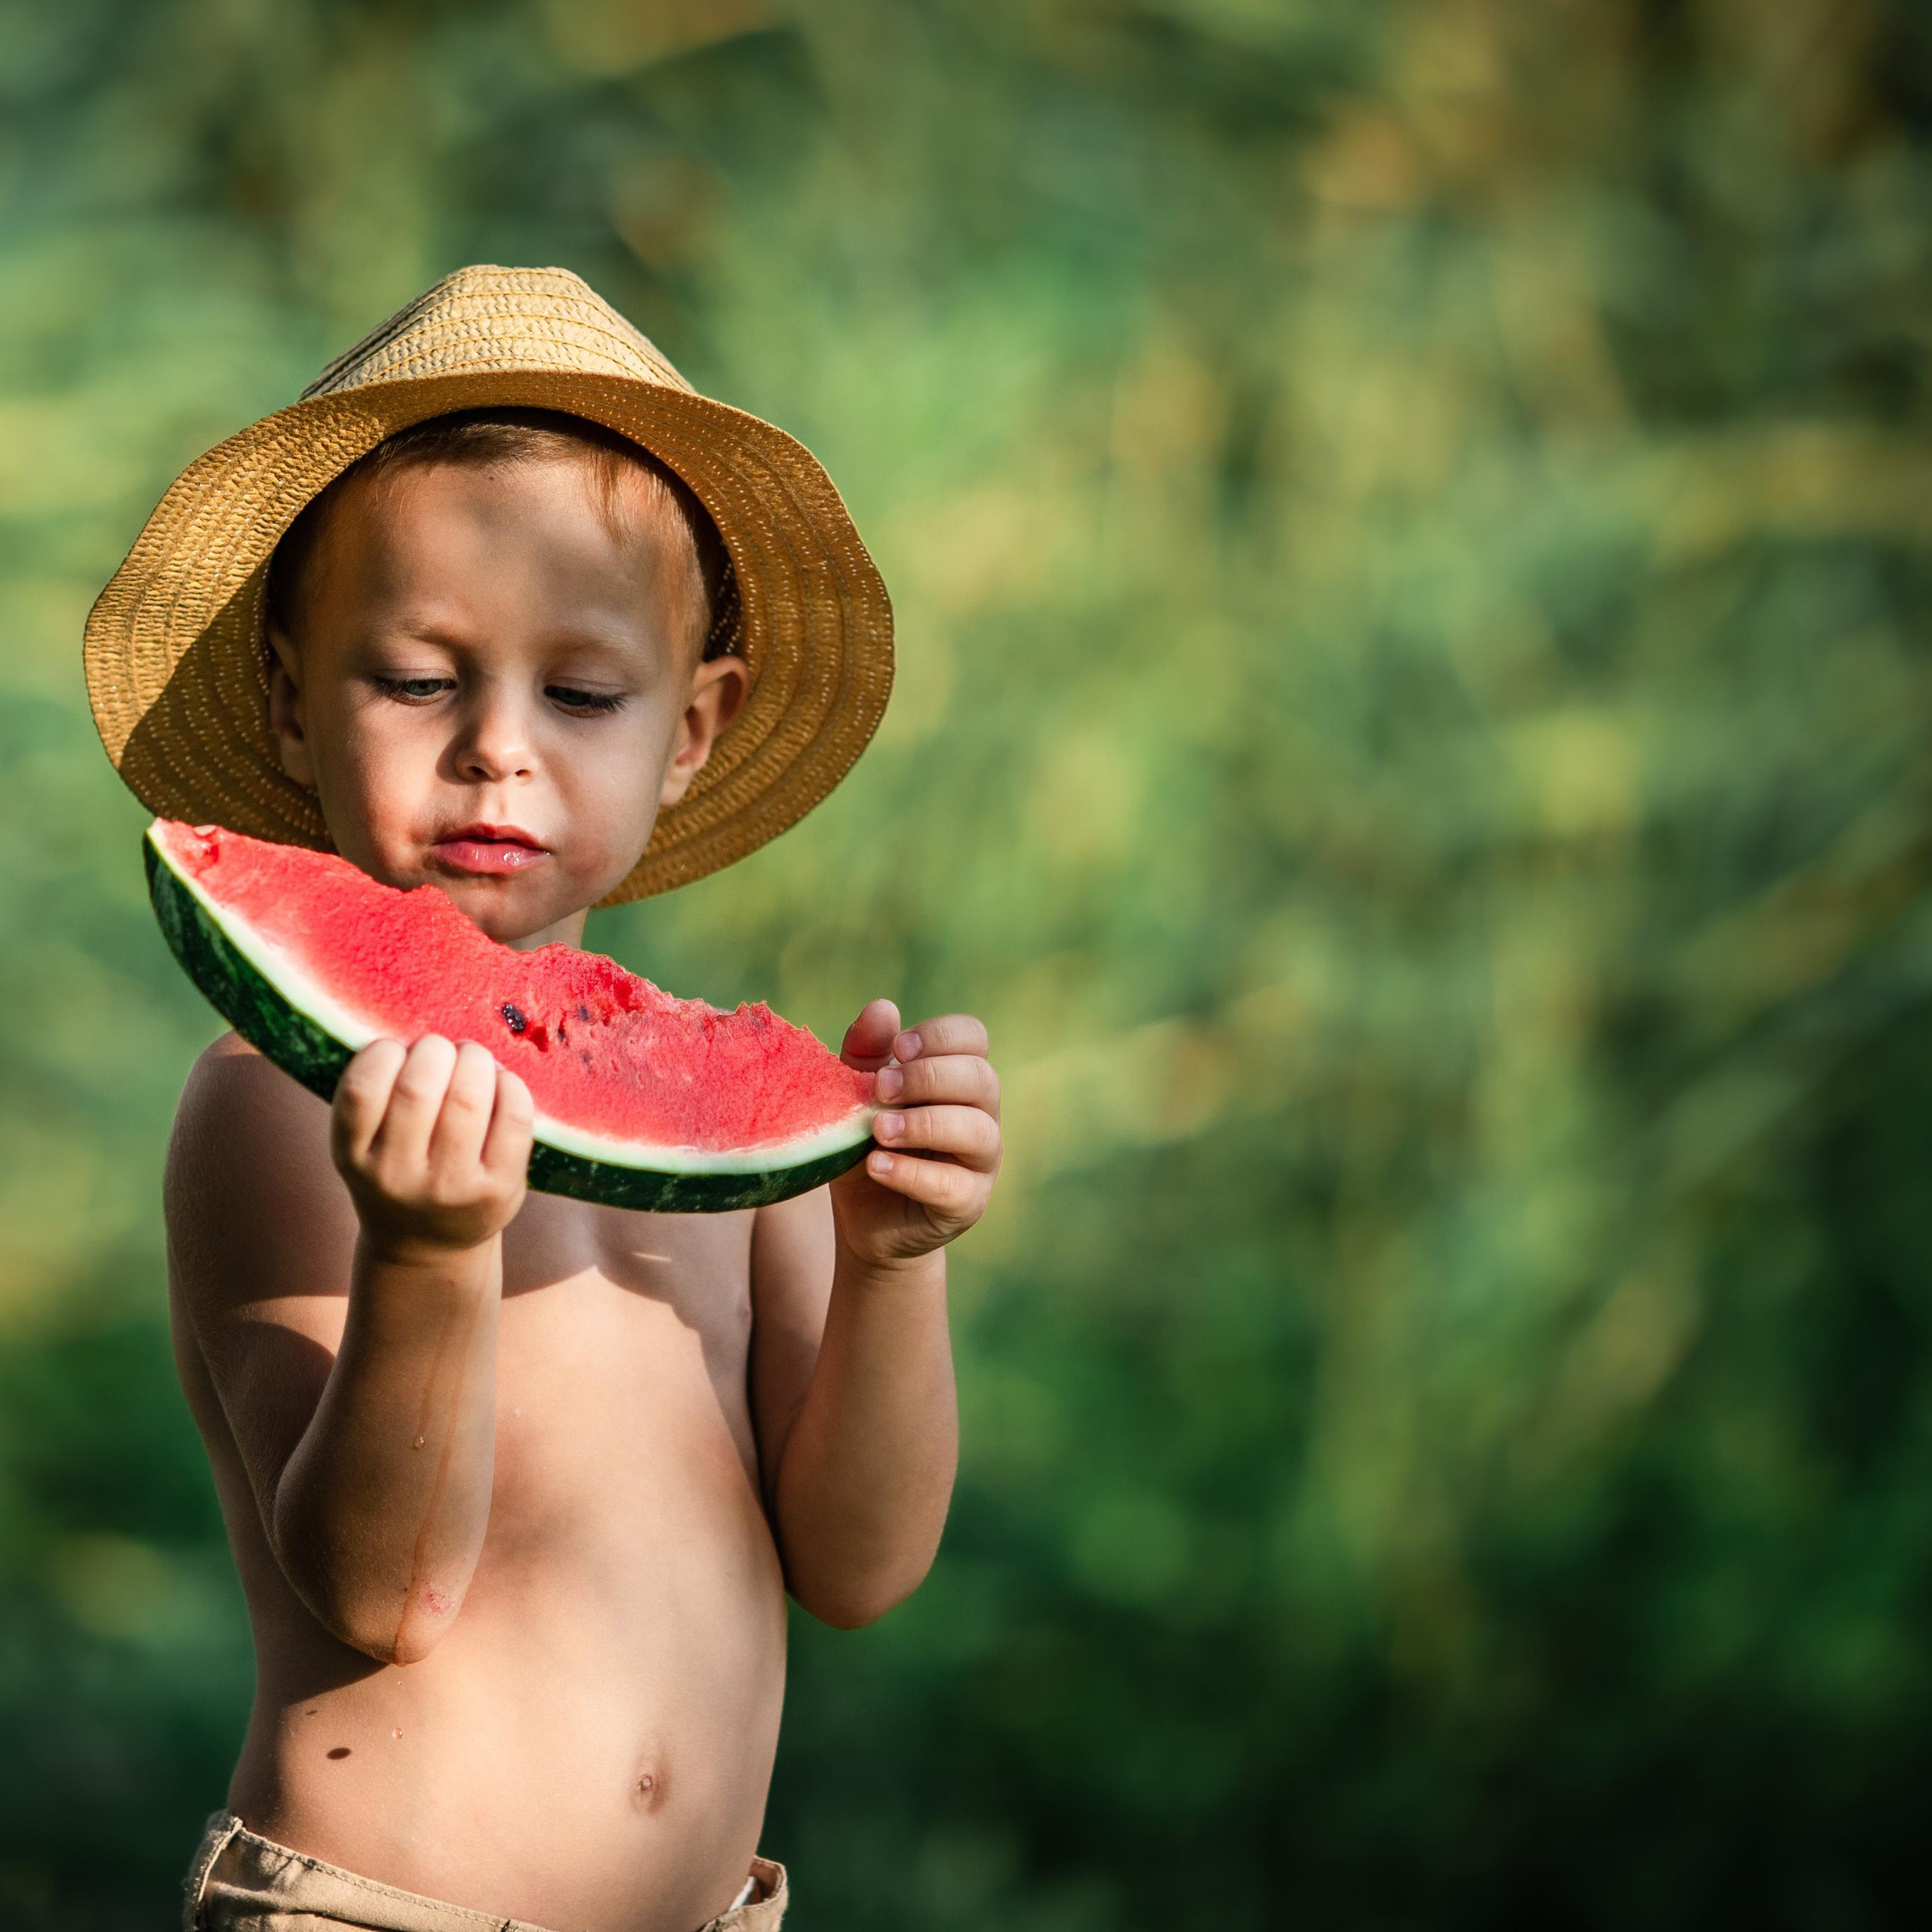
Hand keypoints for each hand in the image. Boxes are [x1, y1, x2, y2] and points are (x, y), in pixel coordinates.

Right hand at [330, 1036, 533, 1258]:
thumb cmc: (398, 1170)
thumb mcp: (367, 1144)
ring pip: (469, 1099)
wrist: (428, 1247)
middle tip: (443, 1050)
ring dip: (475, 1060)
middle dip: (436, 1050)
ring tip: (473, 1059)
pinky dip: (510, 1084)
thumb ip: (377, 1095)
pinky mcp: (498, 1190)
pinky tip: (501, 1082)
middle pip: (419, 1089)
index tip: (398, 1049)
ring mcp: (450, 1188)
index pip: (361, 1090)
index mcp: (354, 1157)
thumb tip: (417, 1029)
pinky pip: (513, 1118)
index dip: (383, 1053)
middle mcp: (397, 1177)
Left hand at [830, 999, 1001, 1268]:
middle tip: (879, 1089)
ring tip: (878, 1129)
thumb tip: (883, 1008)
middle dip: (928, 1077)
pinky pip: (954, 1185)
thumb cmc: (865, 1144)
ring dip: (923, 1124)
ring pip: (978, 1131)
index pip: (974, 1037)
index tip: (896, 1049)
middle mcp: (981, 1115)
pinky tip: (876, 1166)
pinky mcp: (968, 1204)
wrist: (862, 1218)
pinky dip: (912, 1172)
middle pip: (981, 1079)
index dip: (939, 1036)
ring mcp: (981, 1161)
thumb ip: (865, 1053)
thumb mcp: (854, 1094)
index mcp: (958, 1078)